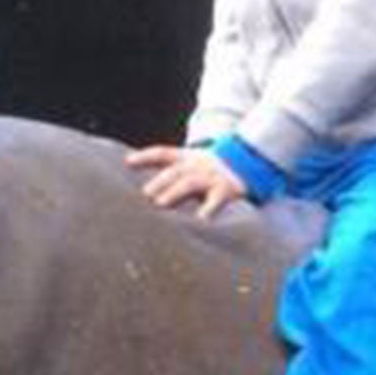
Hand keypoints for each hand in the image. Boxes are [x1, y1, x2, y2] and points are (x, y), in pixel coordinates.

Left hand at [125, 144, 249, 218]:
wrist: (247, 162)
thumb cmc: (208, 172)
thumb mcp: (190, 167)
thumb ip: (170, 178)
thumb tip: (143, 195)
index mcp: (186, 158)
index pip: (162, 153)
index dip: (145, 157)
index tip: (128, 162)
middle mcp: (197, 165)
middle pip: (175, 171)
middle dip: (159, 182)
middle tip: (144, 195)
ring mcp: (211, 177)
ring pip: (190, 182)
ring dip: (174, 192)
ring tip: (160, 203)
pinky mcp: (226, 190)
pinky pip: (216, 200)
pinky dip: (208, 210)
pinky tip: (199, 221)